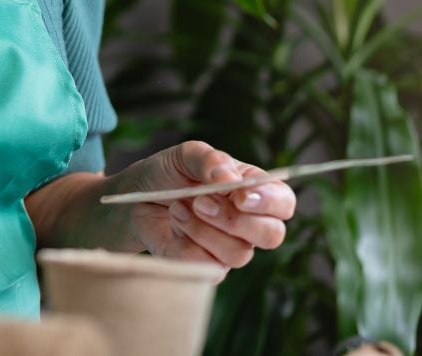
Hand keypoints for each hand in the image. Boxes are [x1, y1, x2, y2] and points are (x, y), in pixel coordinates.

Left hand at [110, 141, 293, 277]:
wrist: (137, 199)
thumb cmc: (169, 174)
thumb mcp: (186, 155)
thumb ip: (209, 160)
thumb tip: (228, 178)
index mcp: (255, 191)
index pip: (284, 203)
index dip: (268, 202)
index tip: (240, 195)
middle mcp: (250, 223)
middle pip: (271, 235)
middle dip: (234, 220)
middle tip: (199, 202)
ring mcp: (231, 248)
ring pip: (238, 254)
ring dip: (202, 230)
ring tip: (177, 208)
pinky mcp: (209, 267)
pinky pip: (208, 266)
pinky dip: (186, 243)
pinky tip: (175, 225)